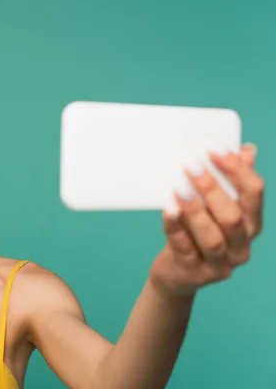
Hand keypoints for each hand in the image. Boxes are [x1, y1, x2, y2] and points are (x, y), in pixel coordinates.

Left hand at [150, 143, 263, 297]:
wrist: (176, 274)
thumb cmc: (195, 234)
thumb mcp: (213, 209)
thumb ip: (229, 183)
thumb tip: (247, 150)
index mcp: (251, 225)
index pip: (254, 194)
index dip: (237, 170)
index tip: (215, 150)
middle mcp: (241, 247)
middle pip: (233, 217)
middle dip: (212, 189)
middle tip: (190, 167)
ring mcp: (220, 264)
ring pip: (212, 237)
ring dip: (194, 210)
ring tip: (178, 189)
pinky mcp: (195, 273)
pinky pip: (185, 248)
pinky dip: (176, 228)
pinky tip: (168, 211)